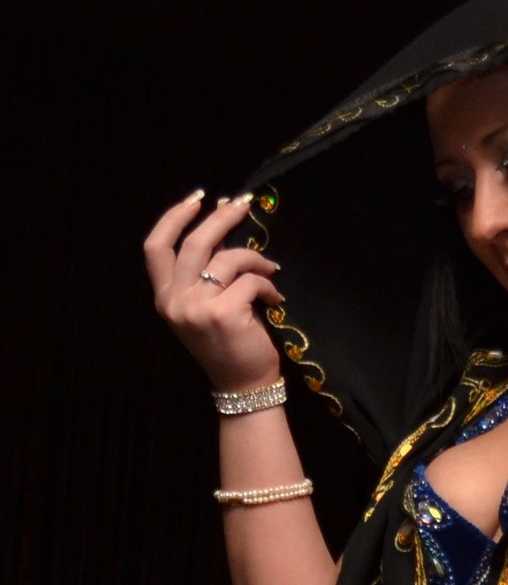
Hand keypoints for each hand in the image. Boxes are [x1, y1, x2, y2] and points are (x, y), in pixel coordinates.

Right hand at [143, 192, 284, 391]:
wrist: (243, 386)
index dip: (174, 217)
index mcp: (164, 298)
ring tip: (270, 269)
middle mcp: (175, 302)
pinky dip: (267, 284)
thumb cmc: (228, 343)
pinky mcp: (224, 314)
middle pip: (194, 243)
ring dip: (254, 258)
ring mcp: (197, 308)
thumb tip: (222, 220)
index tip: (198, 198)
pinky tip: (275, 297)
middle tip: (243, 205)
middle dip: (221, 218)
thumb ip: (204, 271)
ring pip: (227, 259)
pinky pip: (249, 281)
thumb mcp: (204, 306)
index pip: (155, 247)